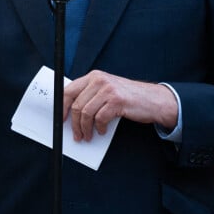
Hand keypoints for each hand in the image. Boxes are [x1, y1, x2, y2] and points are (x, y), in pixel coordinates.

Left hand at [62, 70, 177, 141]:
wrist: (152, 99)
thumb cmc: (128, 97)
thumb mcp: (107, 90)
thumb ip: (91, 95)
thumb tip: (71, 113)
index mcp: (94, 76)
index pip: (69, 90)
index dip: (62, 106)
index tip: (60, 119)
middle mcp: (99, 80)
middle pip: (76, 104)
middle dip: (73, 123)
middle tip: (76, 135)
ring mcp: (108, 90)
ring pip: (86, 113)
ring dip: (84, 128)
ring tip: (87, 136)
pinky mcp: (117, 101)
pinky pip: (100, 118)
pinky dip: (99, 128)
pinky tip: (102, 131)